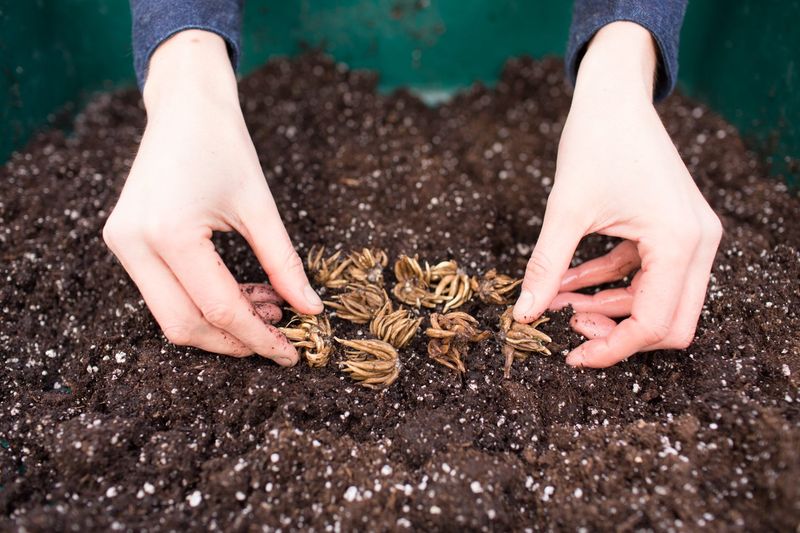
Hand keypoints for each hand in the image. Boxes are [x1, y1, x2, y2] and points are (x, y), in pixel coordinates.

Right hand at [103, 30, 322, 364]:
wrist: (185, 105)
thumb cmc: (225, 145)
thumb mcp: (261, 207)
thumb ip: (285, 264)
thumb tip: (311, 310)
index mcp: (169, 233)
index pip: (219, 309)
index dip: (259, 338)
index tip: (292, 354)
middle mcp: (135, 244)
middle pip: (184, 325)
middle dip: (235, 341)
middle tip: (280, 336)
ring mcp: (123, 244)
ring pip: (171, 315)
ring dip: (221, 324)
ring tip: (269, 308)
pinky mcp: (125, 241)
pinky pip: (165, 292)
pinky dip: (204, 303)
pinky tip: (244, 294)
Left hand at [513, 22, 722, 367]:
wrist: (614, 95)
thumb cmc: (595, 141)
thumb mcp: (564, 210)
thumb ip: (546, 267)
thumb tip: (523, 315)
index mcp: (679, 241)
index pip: (655, 323)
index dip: (612, 349)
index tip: (571, 357)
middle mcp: (697, 243)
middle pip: (669, 322)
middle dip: (618, 332)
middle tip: (570, 330)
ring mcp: (690, 236)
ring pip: (658, 301)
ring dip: (609, 307)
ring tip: (559, 302)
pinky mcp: (673, 229)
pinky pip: (646, 274)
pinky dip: (609, 282)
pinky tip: (568, 282)